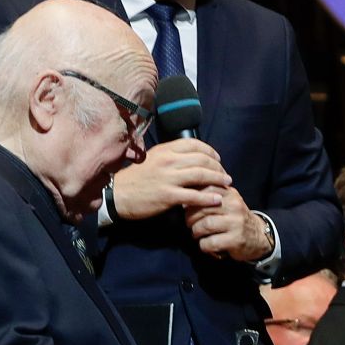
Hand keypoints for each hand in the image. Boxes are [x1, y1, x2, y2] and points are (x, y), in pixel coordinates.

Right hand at [108, 138, 229, 220]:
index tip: (218, 160)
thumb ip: (170, 155)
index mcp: (165, 150)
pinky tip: (217, 200)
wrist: (117, 194)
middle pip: (202, 160)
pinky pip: (194, 196)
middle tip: (225, 175)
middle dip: (218, 167)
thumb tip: (190, 156)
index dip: (210, 151)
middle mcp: (169, 161)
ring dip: (218, 180)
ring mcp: (168, 178)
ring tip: (227, 184)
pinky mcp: (168, 196)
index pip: (195, 144)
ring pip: (201, 175)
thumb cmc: (135, 177)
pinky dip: (209, 198)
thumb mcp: (152, 158)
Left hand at [189, 185, 273, 262]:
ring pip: (204, 225)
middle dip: (190, 218)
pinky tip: (206, 245)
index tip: (187, 206)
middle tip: (189, 223)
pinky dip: (203, 245)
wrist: (259, 236)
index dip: (192, 199)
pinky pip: (210, 242)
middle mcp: (234, 205)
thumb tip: (185, 196)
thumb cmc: (235, 218)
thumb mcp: (227, 201)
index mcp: (230, 194)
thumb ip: (210, 195)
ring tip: (197, 234)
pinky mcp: (236, 239)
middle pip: (202, 208)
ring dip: (195, 232)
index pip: (206, 189)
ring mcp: (236, 222)